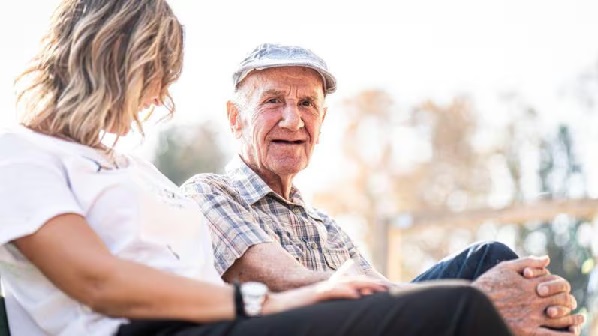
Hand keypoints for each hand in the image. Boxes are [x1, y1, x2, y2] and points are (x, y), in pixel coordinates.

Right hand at [262, 275, 387, 314]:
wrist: (274, 305)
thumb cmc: (293, 310)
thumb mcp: (315, 308)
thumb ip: (328, 306)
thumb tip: (343, 310)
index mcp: (328, 290)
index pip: (350, 285)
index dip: (366, 286)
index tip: (382, 290)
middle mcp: (326, 286)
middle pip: (352, 282)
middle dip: (370, 284)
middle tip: (386, 288)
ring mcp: (321, 289)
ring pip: (346, 285)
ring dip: (363, 286)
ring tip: (377, 289)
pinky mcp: (314, 295)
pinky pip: (332, 292)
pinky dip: (345, 292)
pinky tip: (356, 295)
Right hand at [472, 256, 584, 335]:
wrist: (473, 305)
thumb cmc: (487, 285)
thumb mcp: (505, 268)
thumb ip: (527, 262)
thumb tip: (546, 259)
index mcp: (530, 284)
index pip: (557, 283)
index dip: (561, 286)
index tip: (559, 289)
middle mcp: (533, 300)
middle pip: (562, 300)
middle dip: (568, 301)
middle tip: (568, 303)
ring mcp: (531, 317)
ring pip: (561, 318)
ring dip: (572, 318)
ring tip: (575, 319)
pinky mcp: (527, 332)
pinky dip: (565, 335)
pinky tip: (569, 333)